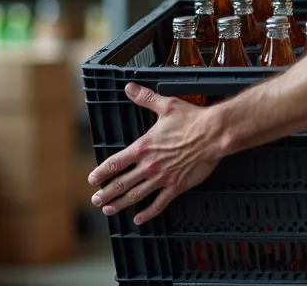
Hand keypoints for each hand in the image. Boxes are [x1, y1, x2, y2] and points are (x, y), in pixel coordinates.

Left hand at [88, 82, 220, 224]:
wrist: (214, 134)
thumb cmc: (192, 119)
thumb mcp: (166, 105)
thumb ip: (145, 98)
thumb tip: (129, 87)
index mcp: (143, 147)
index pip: (115, 163)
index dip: (101, 173)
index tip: (92, 180)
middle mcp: (149, 165)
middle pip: (121, 183)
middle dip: (106, 194)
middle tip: (97, 201)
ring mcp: (162, 178)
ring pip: (136, 195)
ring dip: (120, 204)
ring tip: (109, 210)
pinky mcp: (176, 187)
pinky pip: (159, 204)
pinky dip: (147, 213)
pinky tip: (139, 218)